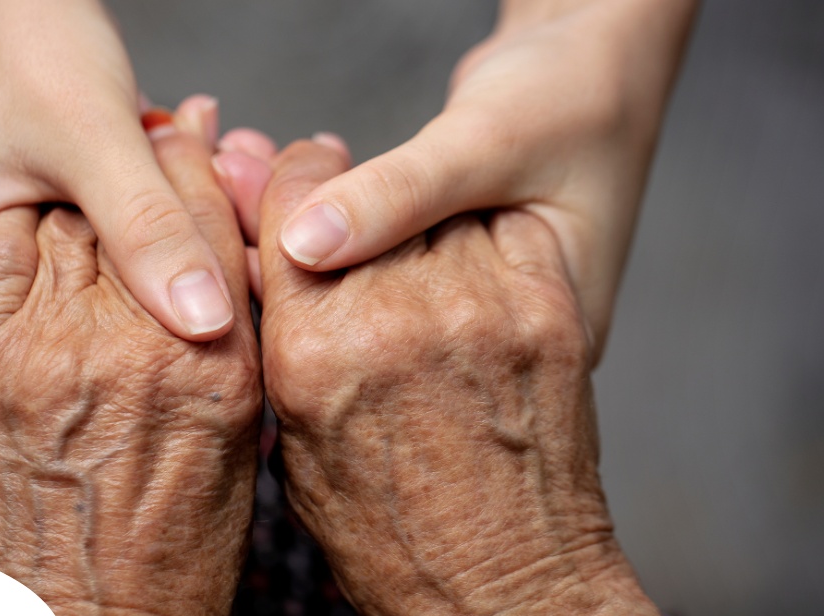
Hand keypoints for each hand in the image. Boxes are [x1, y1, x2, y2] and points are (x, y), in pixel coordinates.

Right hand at [0, 0, 235, 340]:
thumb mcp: (97, 138)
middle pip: (74, 302)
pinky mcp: (8, 213)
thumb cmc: (30, 38)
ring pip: (88, 265)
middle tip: (223, 201)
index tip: (220, 265)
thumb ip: (149, 231)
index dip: (146, 307)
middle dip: (153, 257)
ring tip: (198, 168)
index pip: (57, 333)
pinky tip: (168, 163)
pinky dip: (131, 203)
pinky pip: (84, 231)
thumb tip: (207, 325)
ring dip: (149, 225)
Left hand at [0, 112, 260, 615]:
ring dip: (86, 196)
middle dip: (154, 168)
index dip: (209, 175)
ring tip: (97, 185)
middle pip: (140, 212)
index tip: (208, 150)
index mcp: (215, 369)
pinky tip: (36, 230)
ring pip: (69, 222)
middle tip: (166, 138)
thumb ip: (228, 360)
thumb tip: (221, 297)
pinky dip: (17, 230)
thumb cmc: (168, 565)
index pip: (213, 230)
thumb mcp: (236, 456)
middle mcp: (135, 348)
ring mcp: (50, 351)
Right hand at [255, 139, 664, 615]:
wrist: (508, 594)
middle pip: (359, 194)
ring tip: (415, 259)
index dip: (289, 182)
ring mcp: (481, 308)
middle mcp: (397, 316)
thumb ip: (281, 351)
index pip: (290, 209)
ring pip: (436, 208)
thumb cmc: (396, 545)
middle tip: (353, 214)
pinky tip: (471, 272)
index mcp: (315, 353)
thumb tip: (266, 274)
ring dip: (419, 220)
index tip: (298, 177)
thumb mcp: (299, 455)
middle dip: (347, 195)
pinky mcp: (548, 311)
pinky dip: (485, 236)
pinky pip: (504, 229)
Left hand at [269, 0, 695, 359]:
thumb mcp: (491, 142)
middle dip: (278, 250)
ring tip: (232, 160)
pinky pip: (356, 258)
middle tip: (222, 173)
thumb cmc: (573, 98)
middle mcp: (482, 343)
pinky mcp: (430, 277)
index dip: (306, 290)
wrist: (601, 65)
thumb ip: (402, 194)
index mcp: (526, 340)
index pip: (396, 341)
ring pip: (348, 290)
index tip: (244, 226)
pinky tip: (259, 169)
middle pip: (358, 322)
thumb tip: (304, 243)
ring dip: (283, 225)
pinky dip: (308, 213)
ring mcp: (456, 314)